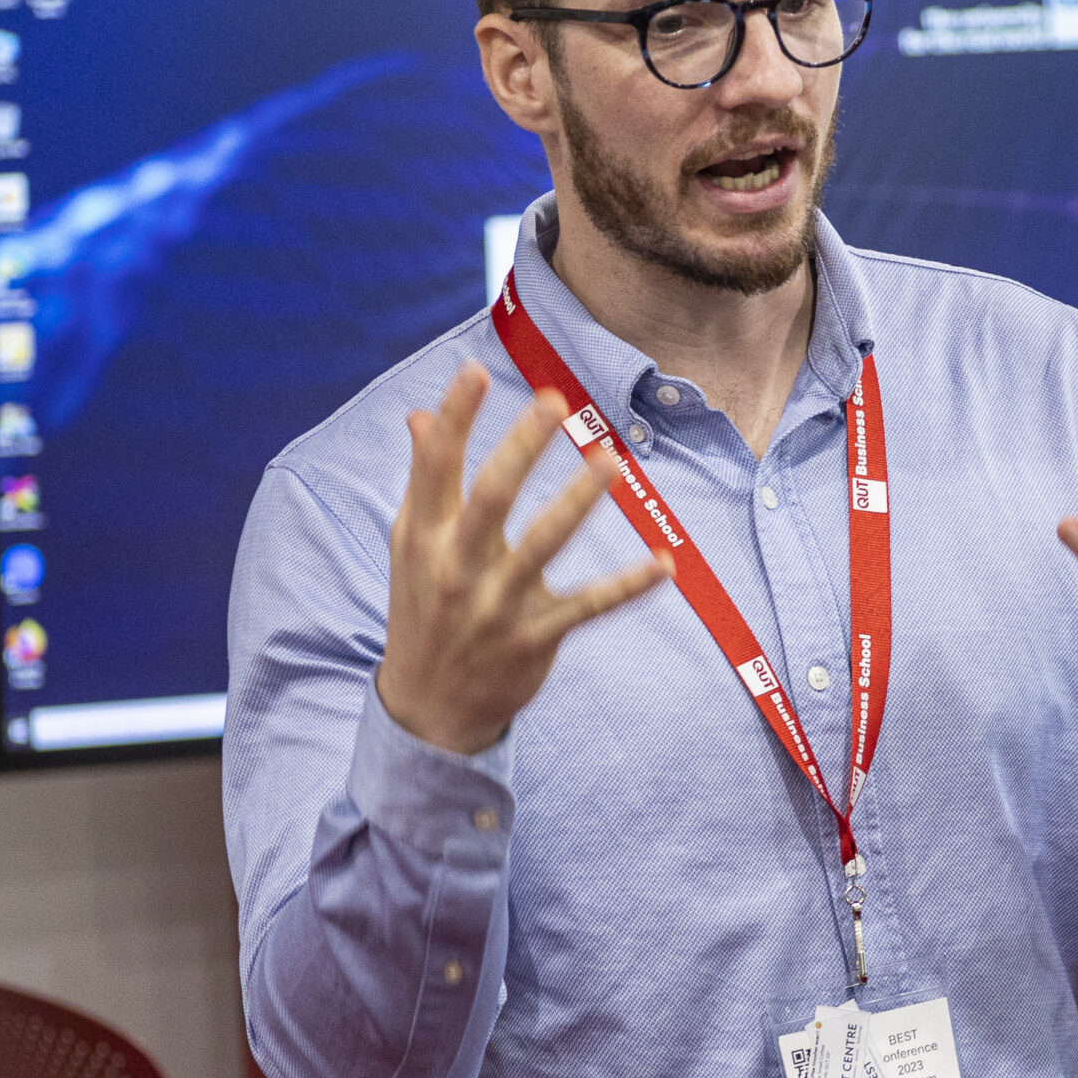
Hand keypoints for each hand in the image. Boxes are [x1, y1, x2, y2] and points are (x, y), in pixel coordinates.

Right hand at [375, 361, 670, 755]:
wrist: (427, 706)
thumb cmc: (425, 608)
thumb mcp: (413, 547)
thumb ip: (424, 480)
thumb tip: (420, 416)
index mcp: (424, 536)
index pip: (436, 468)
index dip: (455, 418)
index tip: (473, 370)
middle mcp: (457, 567)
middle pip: (490, 497)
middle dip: (521, 448)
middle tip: (554, 401)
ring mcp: (497, 605)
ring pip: (542, 545)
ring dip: (578, 502)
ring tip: (612, 462)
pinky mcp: (533, 638)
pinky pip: (587, 607)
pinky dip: (627, 587)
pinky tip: (664, 564)